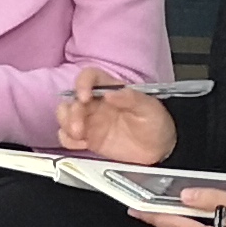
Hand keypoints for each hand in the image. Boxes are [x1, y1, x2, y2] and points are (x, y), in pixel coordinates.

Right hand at [56, 69, 177, 162]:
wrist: (160, 149)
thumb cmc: (157, 123)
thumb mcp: (150, 108)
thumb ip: (131, 98)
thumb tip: (109, 93)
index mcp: (111, 90)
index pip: (90, 77)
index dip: (82, 84)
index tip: (84, 97)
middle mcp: (96, 104)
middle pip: (72, 100)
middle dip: (71, 113)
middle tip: (79, 128)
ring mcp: (90, 121)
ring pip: (64, 116)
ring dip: (65, 124)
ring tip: (78, 135)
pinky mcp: (88, 139)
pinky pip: (68, 137)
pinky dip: (68, 140)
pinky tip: (80, 145)